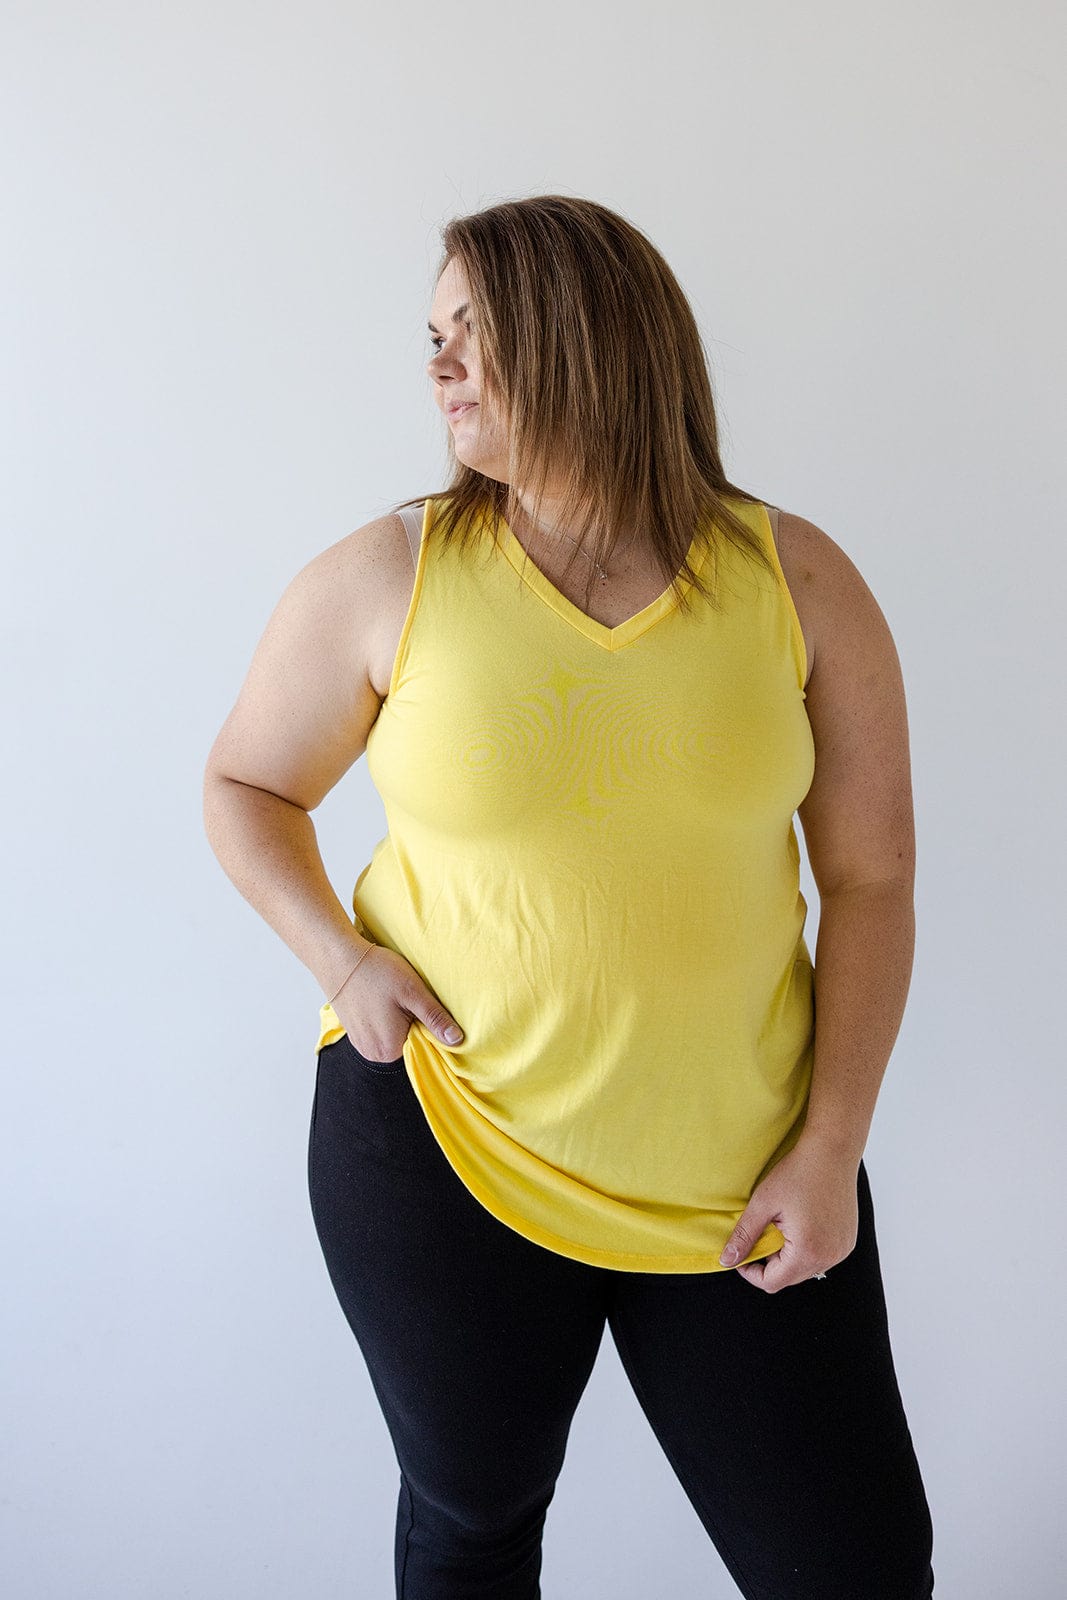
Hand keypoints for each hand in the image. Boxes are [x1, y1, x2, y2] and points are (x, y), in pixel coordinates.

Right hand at [331, 944, 463, 1062]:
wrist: (338, 958)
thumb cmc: (376, 973)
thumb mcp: (413, 992)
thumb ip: (435, 1018)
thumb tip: (457, 1040)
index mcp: (390, 1050)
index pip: (424, 1046)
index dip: (429, 1026)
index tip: (422, 1005)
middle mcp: (374, 1054)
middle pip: (408, 1042)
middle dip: (414, 1023)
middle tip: (408, 997)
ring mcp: (362, 1045)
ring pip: (394, 1036)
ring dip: (399, 1020)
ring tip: (393, 997)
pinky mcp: (355, 1034)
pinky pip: (379, 1031)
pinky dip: (385, 1019)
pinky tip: (382, 1000)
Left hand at [718, 1136, 859, 1292]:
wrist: (832, 1151)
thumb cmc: (797, 1172)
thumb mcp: (763, 1203)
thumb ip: (744, 1236)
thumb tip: (726, 1261)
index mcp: (807, 1251)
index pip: (772, 1282)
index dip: (751, 1271)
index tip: (742, 1252)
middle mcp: (829, 1257)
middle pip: (789, 1278)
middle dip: (770, 1263)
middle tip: (761, 1233)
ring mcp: (842, 1250)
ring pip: (805, 1269)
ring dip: (788, 1257)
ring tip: (781, 1226)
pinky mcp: (847, 1241)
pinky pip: (821, 1257)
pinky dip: (806, 1249)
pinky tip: (800, 1224)